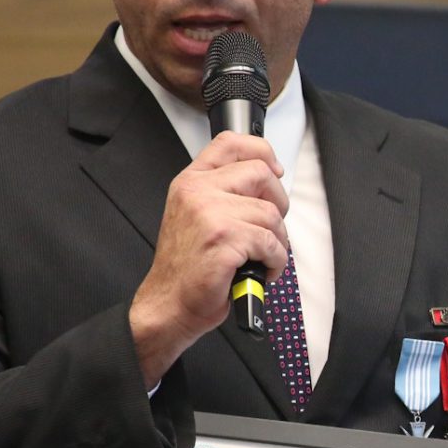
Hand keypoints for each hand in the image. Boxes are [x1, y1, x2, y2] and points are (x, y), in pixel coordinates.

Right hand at [130, 131, 288, 387]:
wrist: (169, 304)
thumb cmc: (188, 268)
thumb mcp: (197, 216)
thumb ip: (223, 193)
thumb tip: (267, 177)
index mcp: (191, 182)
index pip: (231, 143)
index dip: (262, 152)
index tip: (274, 172)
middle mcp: (197, 191)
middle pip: (261, 174)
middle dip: (278, 203)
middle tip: (269, 229)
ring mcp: (209, 214)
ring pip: (271, 213)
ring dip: (276, 242)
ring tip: (259, 259)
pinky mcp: (224, 240)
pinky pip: (271, 243)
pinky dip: (274, 262)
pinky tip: (260, 271)